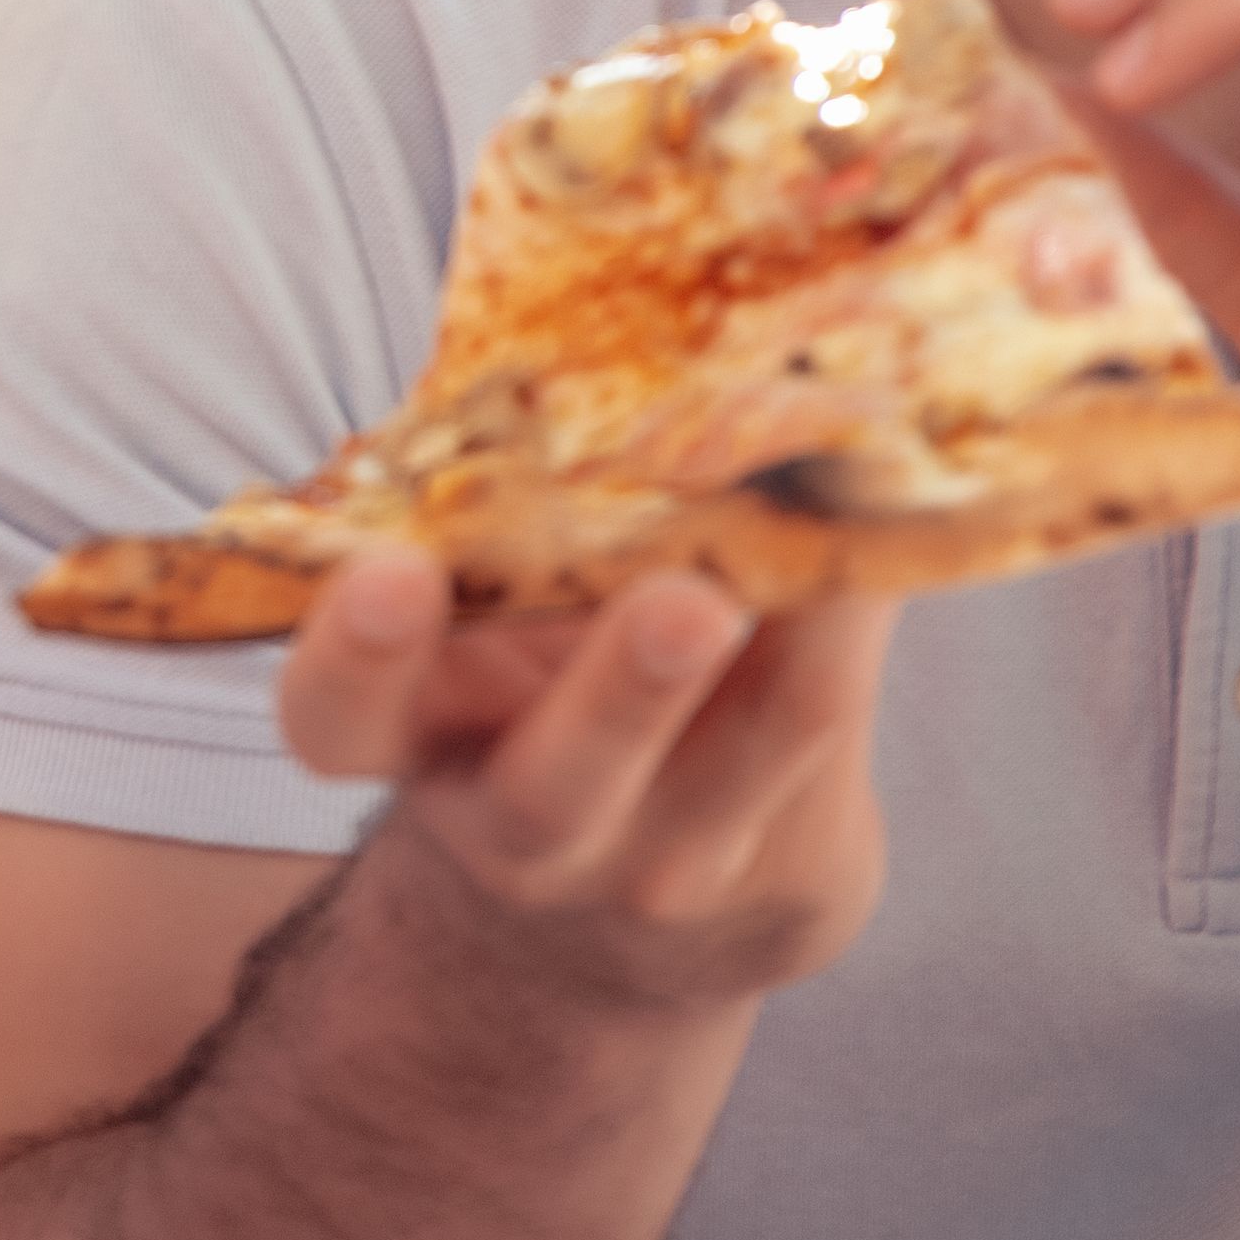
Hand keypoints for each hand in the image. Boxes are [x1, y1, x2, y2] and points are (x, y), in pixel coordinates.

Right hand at [282, 549, 899, 1016]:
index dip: (355, 653)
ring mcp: (668, 872)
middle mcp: (526, 831)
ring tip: (848, 554)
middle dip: (626, 693)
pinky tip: (899, 528)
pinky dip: (864, 622)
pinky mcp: (792, 880)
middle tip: (688, 602)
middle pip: (558, 786)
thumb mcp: (482, 628)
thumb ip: (504, 514)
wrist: (626, 920)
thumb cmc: (538, 698)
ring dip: (799, 659)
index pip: (339, 718)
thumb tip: (578, 319)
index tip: (391, 570)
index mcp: (415, 742)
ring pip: (741, 767)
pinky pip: (834, 737)